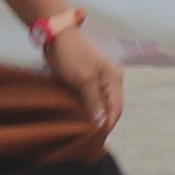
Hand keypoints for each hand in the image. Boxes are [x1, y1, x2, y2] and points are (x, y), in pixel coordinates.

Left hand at [41, 20, 123, 135]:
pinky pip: (88, 99)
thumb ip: (94, 102)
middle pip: (109, 108)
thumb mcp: (84, 80)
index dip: (107, 124)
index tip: (95, 138)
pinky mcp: (85, 81)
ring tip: (81, 130)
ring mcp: (98, 81)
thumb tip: (101, 124)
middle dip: (100, 122)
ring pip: (98, 105)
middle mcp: (110, 81)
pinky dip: (84, 109)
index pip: (116, 109)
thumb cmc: (73, 56)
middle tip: (87, 137)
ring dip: (91, 116)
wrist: (57, 36)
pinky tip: (76, 117)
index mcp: (114, 79)